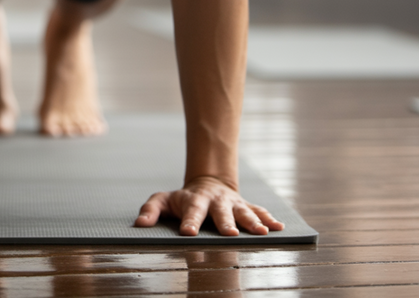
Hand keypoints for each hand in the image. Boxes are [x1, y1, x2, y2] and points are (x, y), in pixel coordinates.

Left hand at [135, 176, 284, 235]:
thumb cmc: (183, 199)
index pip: (191, 212)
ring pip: (244, 212)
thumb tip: (139, 224)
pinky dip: (269, 219)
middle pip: (221, 213)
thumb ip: (151, 210)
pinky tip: (278, 227)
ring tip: (262, 232)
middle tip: (231, 235)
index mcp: (194, 201)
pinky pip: (259, 211)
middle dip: (226, 223)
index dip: (189, 222)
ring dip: (253, 222)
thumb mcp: (164, 200)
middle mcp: (216, 202)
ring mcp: (233, 204)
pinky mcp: (246, 206)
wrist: (209, 184)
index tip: (188, 233)